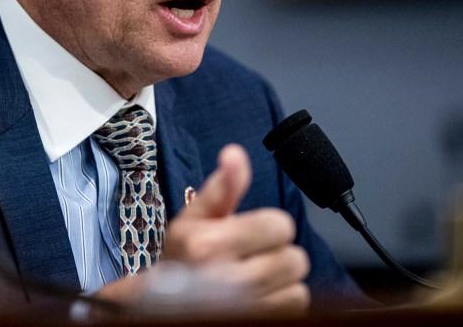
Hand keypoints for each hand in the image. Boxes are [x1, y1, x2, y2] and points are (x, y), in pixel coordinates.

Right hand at [94, 144, 310, 315]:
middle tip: (252, 257)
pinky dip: (282, 302)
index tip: (250, 233)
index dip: (268, 226)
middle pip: (295, 259)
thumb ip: (222, 187)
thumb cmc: (182, 258)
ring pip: (299, 287)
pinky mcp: (258, 324)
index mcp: (211, 245)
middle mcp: (230, 281)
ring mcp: (245, 310)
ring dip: (281, 281)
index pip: (280, 225)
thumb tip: (235, 153)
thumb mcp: (195, 217)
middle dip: (276, 254)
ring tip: (255, 277)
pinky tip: (260, 296)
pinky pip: (295, 308)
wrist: (163, 306)